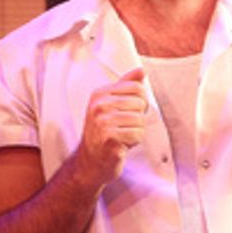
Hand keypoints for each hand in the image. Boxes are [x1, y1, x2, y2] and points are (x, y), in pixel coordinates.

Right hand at [77, 68, 146, 186]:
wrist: (90, 162)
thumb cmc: (103, 133)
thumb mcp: (111, 105)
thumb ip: (126, 86)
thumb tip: (141, 71)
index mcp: (99, 95)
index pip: (136, 88)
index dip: (140, 101)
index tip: (129, 111)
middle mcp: (99, 106)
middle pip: (140, 104)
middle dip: (137, 118)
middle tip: (122, 127)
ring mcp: (103, 123)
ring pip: (140, 120)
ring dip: (135, 131)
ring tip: (121, 136)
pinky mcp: (109, 139)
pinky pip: (137, 134)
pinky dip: (134, 142)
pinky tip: (121, 145)